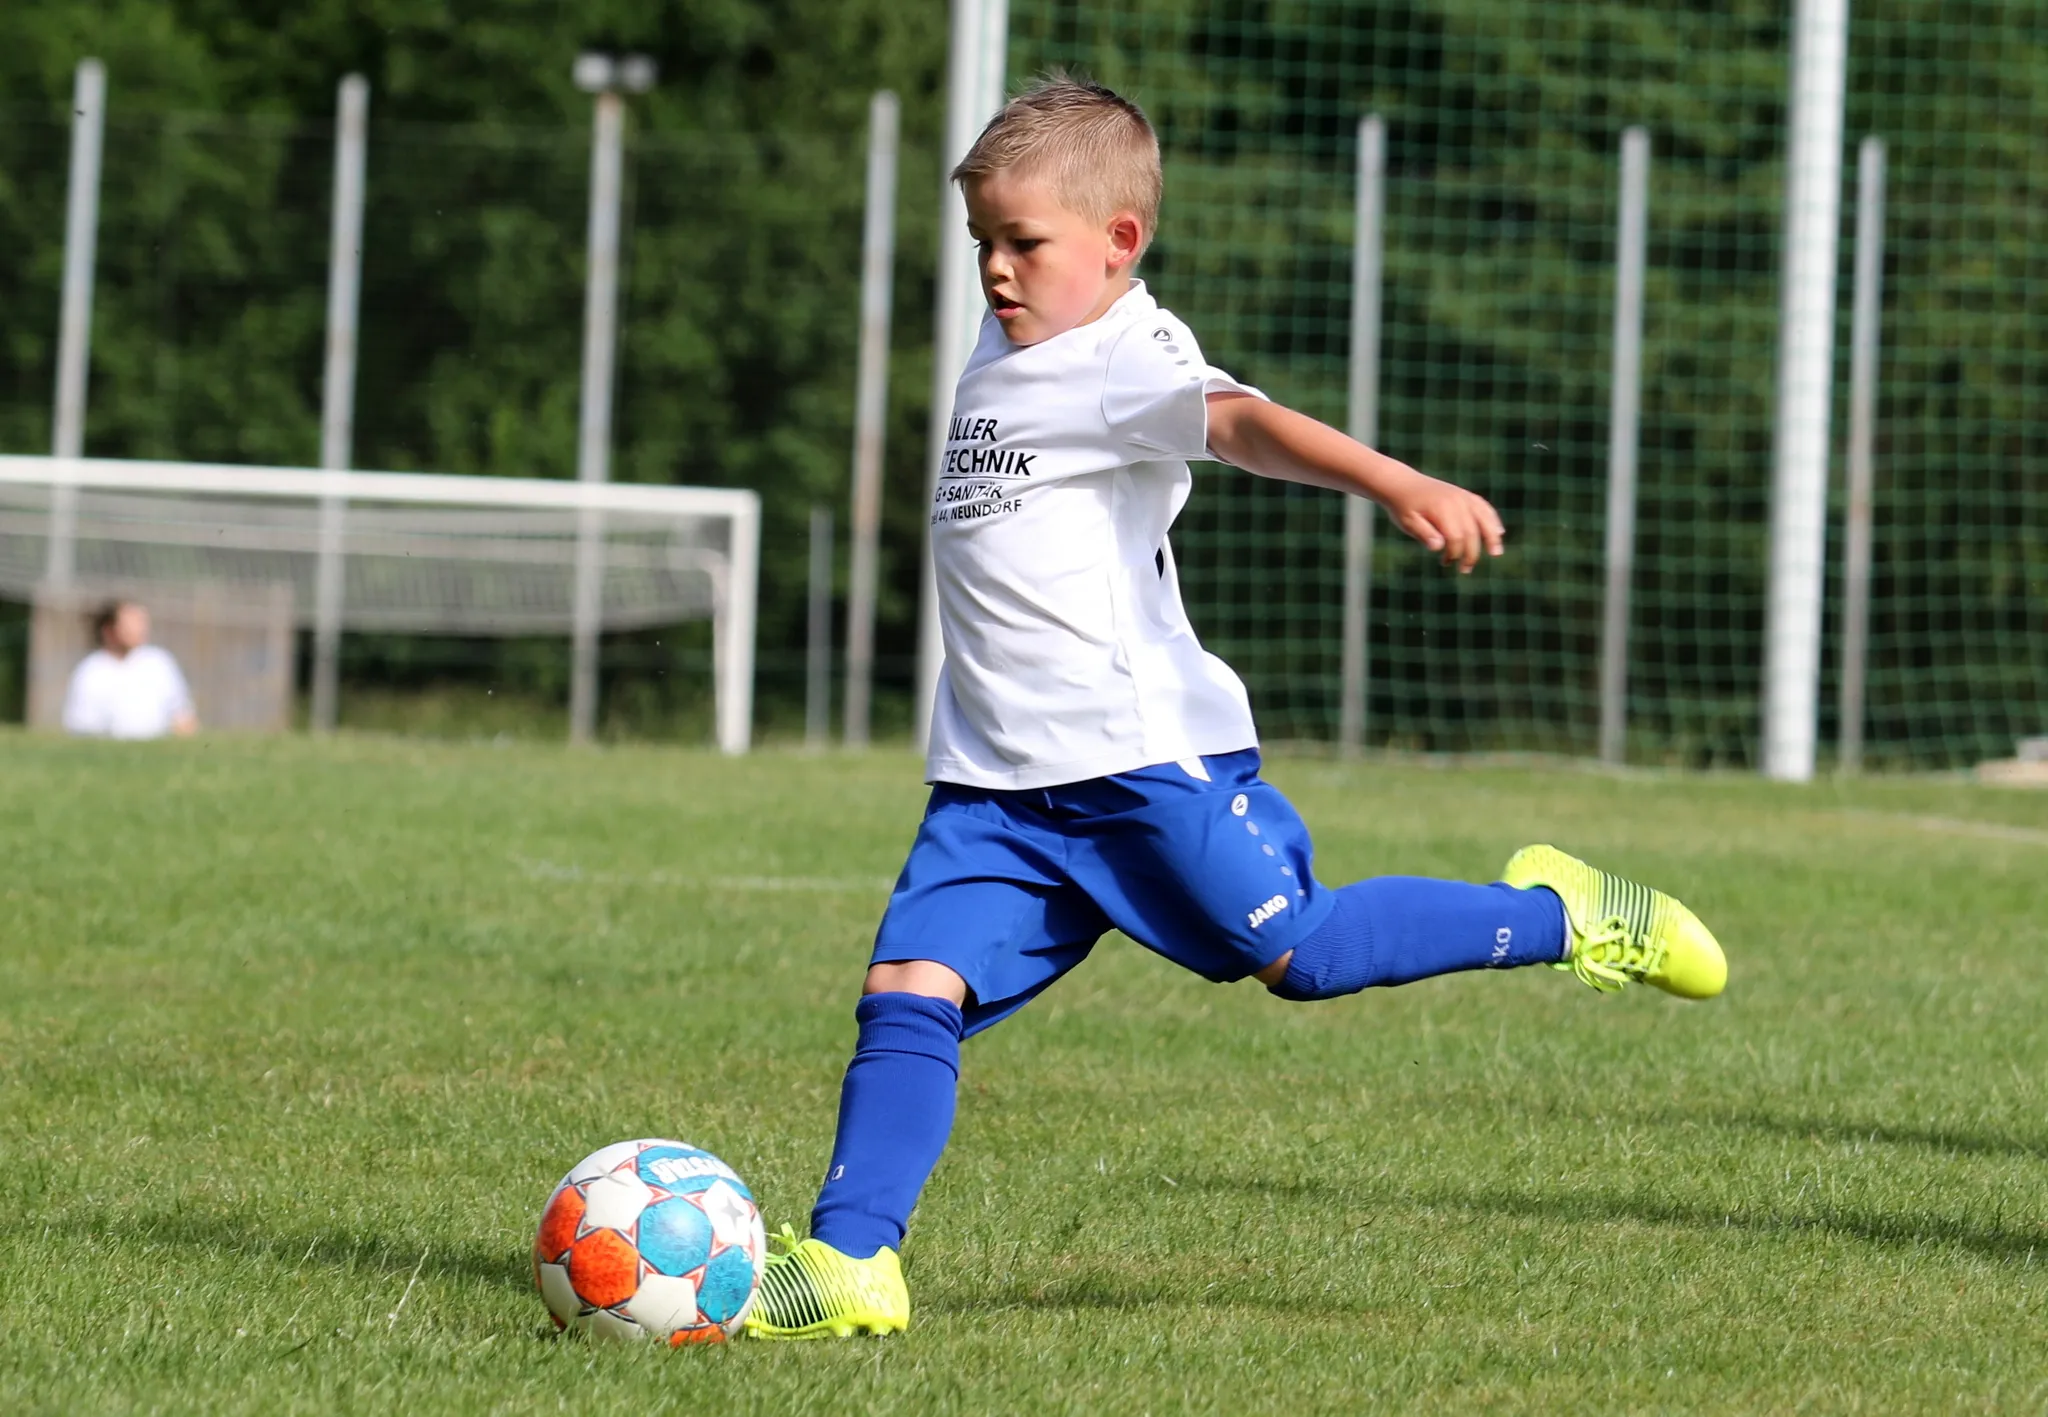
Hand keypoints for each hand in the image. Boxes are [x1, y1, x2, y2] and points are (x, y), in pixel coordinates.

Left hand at [1383, 471, 1505, 572]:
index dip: (1454, 553)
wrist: (1401, 483)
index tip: (1445, 563)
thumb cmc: (1403, 507)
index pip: (1456, 537)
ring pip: (1484, 517)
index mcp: (1441, 509)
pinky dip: (1492, 520)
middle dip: (1471, 553)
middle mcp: (1456, 501)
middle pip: (1471, 531)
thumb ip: (1424, 534)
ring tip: (1496, 553)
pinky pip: (1484, 507)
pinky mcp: (1465, 495)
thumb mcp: (1408, 522)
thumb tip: (1438, 547)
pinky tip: (1499, 532)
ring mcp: (1462, 496)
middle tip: (1465, 570)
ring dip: (1491, 536)